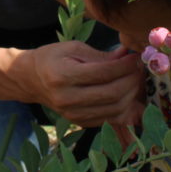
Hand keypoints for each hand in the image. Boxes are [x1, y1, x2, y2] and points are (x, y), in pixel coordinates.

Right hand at [26, 42, 145, 126]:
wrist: (32, 80)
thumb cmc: (52, 58)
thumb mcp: (73, 48)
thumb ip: (100, 55)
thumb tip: (126, 56)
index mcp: (63, 75)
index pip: (103, 73)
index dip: (125, 66)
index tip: (135, 58)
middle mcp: (67, 99)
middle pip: (112, 94)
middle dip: (132, 80)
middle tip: (138, 69)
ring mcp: (73, 114)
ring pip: (114, 109)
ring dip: (131, 95)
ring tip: (134, 80)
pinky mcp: (79, 123)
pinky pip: (110, 119)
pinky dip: (124, 107)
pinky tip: (127, 93)